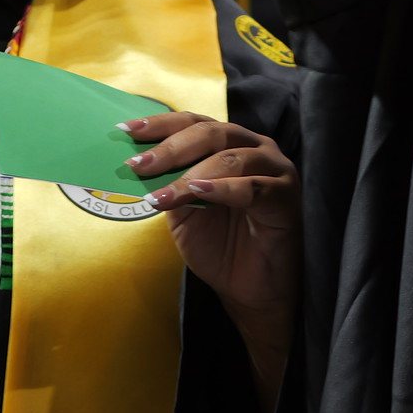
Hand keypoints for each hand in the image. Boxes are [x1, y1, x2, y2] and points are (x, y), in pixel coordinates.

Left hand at [126, 111, 298, 412]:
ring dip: (190, 174)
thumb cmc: (221, 247)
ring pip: (230, 158)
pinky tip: (197, 194)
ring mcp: (274, 169)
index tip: (126, 130)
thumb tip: (137, 168)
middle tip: (137, 165)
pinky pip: (253, 187)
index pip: (195, 122)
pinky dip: (223, 189)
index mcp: (231, 145)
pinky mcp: (285, 195)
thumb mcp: (184, 214)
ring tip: (161, 195)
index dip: (161, 125)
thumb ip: (170, 187)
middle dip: (170, 148)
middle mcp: (255, 148)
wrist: (251, 290)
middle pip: (212, 132)